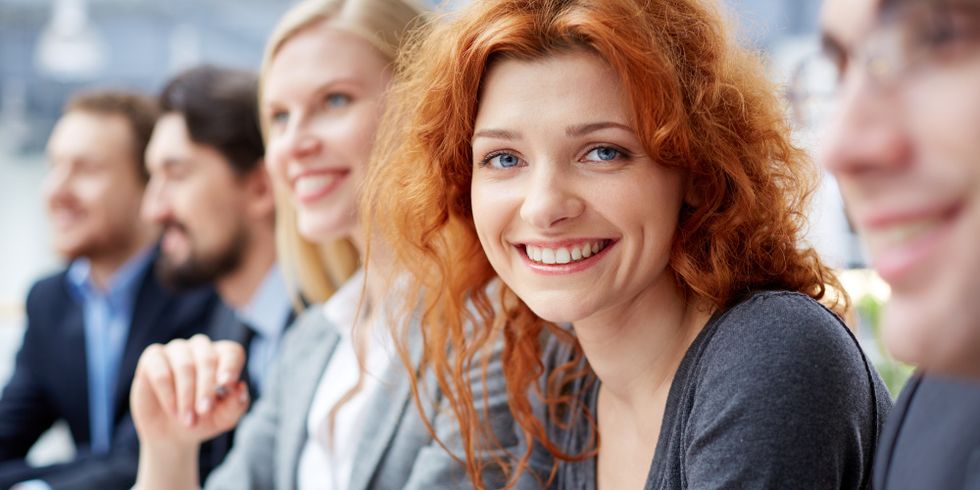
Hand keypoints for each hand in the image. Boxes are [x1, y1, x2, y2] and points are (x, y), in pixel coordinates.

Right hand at [131, 334, 249, 448]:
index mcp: (223, 357)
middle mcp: (200, 348)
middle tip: (203, 412)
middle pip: (208, 358)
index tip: (226, 385)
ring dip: (186, 395)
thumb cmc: (203, 420)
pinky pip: (160, 370)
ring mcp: (176, 350)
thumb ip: (236, 404)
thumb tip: (240, 387)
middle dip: (206, 388)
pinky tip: (172, 409)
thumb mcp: (224, 418)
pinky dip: (167, 393)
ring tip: (188, 419)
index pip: (231, 352)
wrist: (171, 434)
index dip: (230, 366)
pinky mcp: (152, 358)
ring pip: (184, 365)